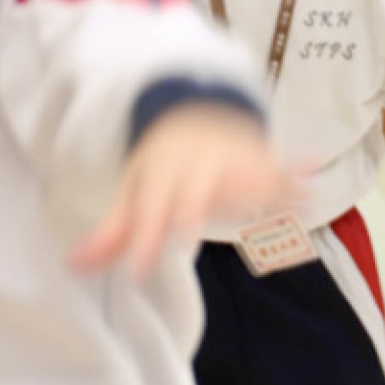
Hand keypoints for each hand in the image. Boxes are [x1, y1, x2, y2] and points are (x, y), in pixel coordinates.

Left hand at [72, 105, 297, 279]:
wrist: (195, 111)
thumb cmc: (163, 165)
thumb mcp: (134, 190)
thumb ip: (112, 233)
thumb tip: (74, 267)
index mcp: (161, 173)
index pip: (148, 209)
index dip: (140, 239)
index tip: (136, 272)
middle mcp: (194, 164)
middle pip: (194, 193)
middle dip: (189, 212)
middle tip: (186, 235)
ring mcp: (230, 157)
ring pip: (241, 176)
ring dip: (259, 189)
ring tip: (279, 201)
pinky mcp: (259, 156)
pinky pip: (278, 166)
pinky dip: (295, 172)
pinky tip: (310, 180)